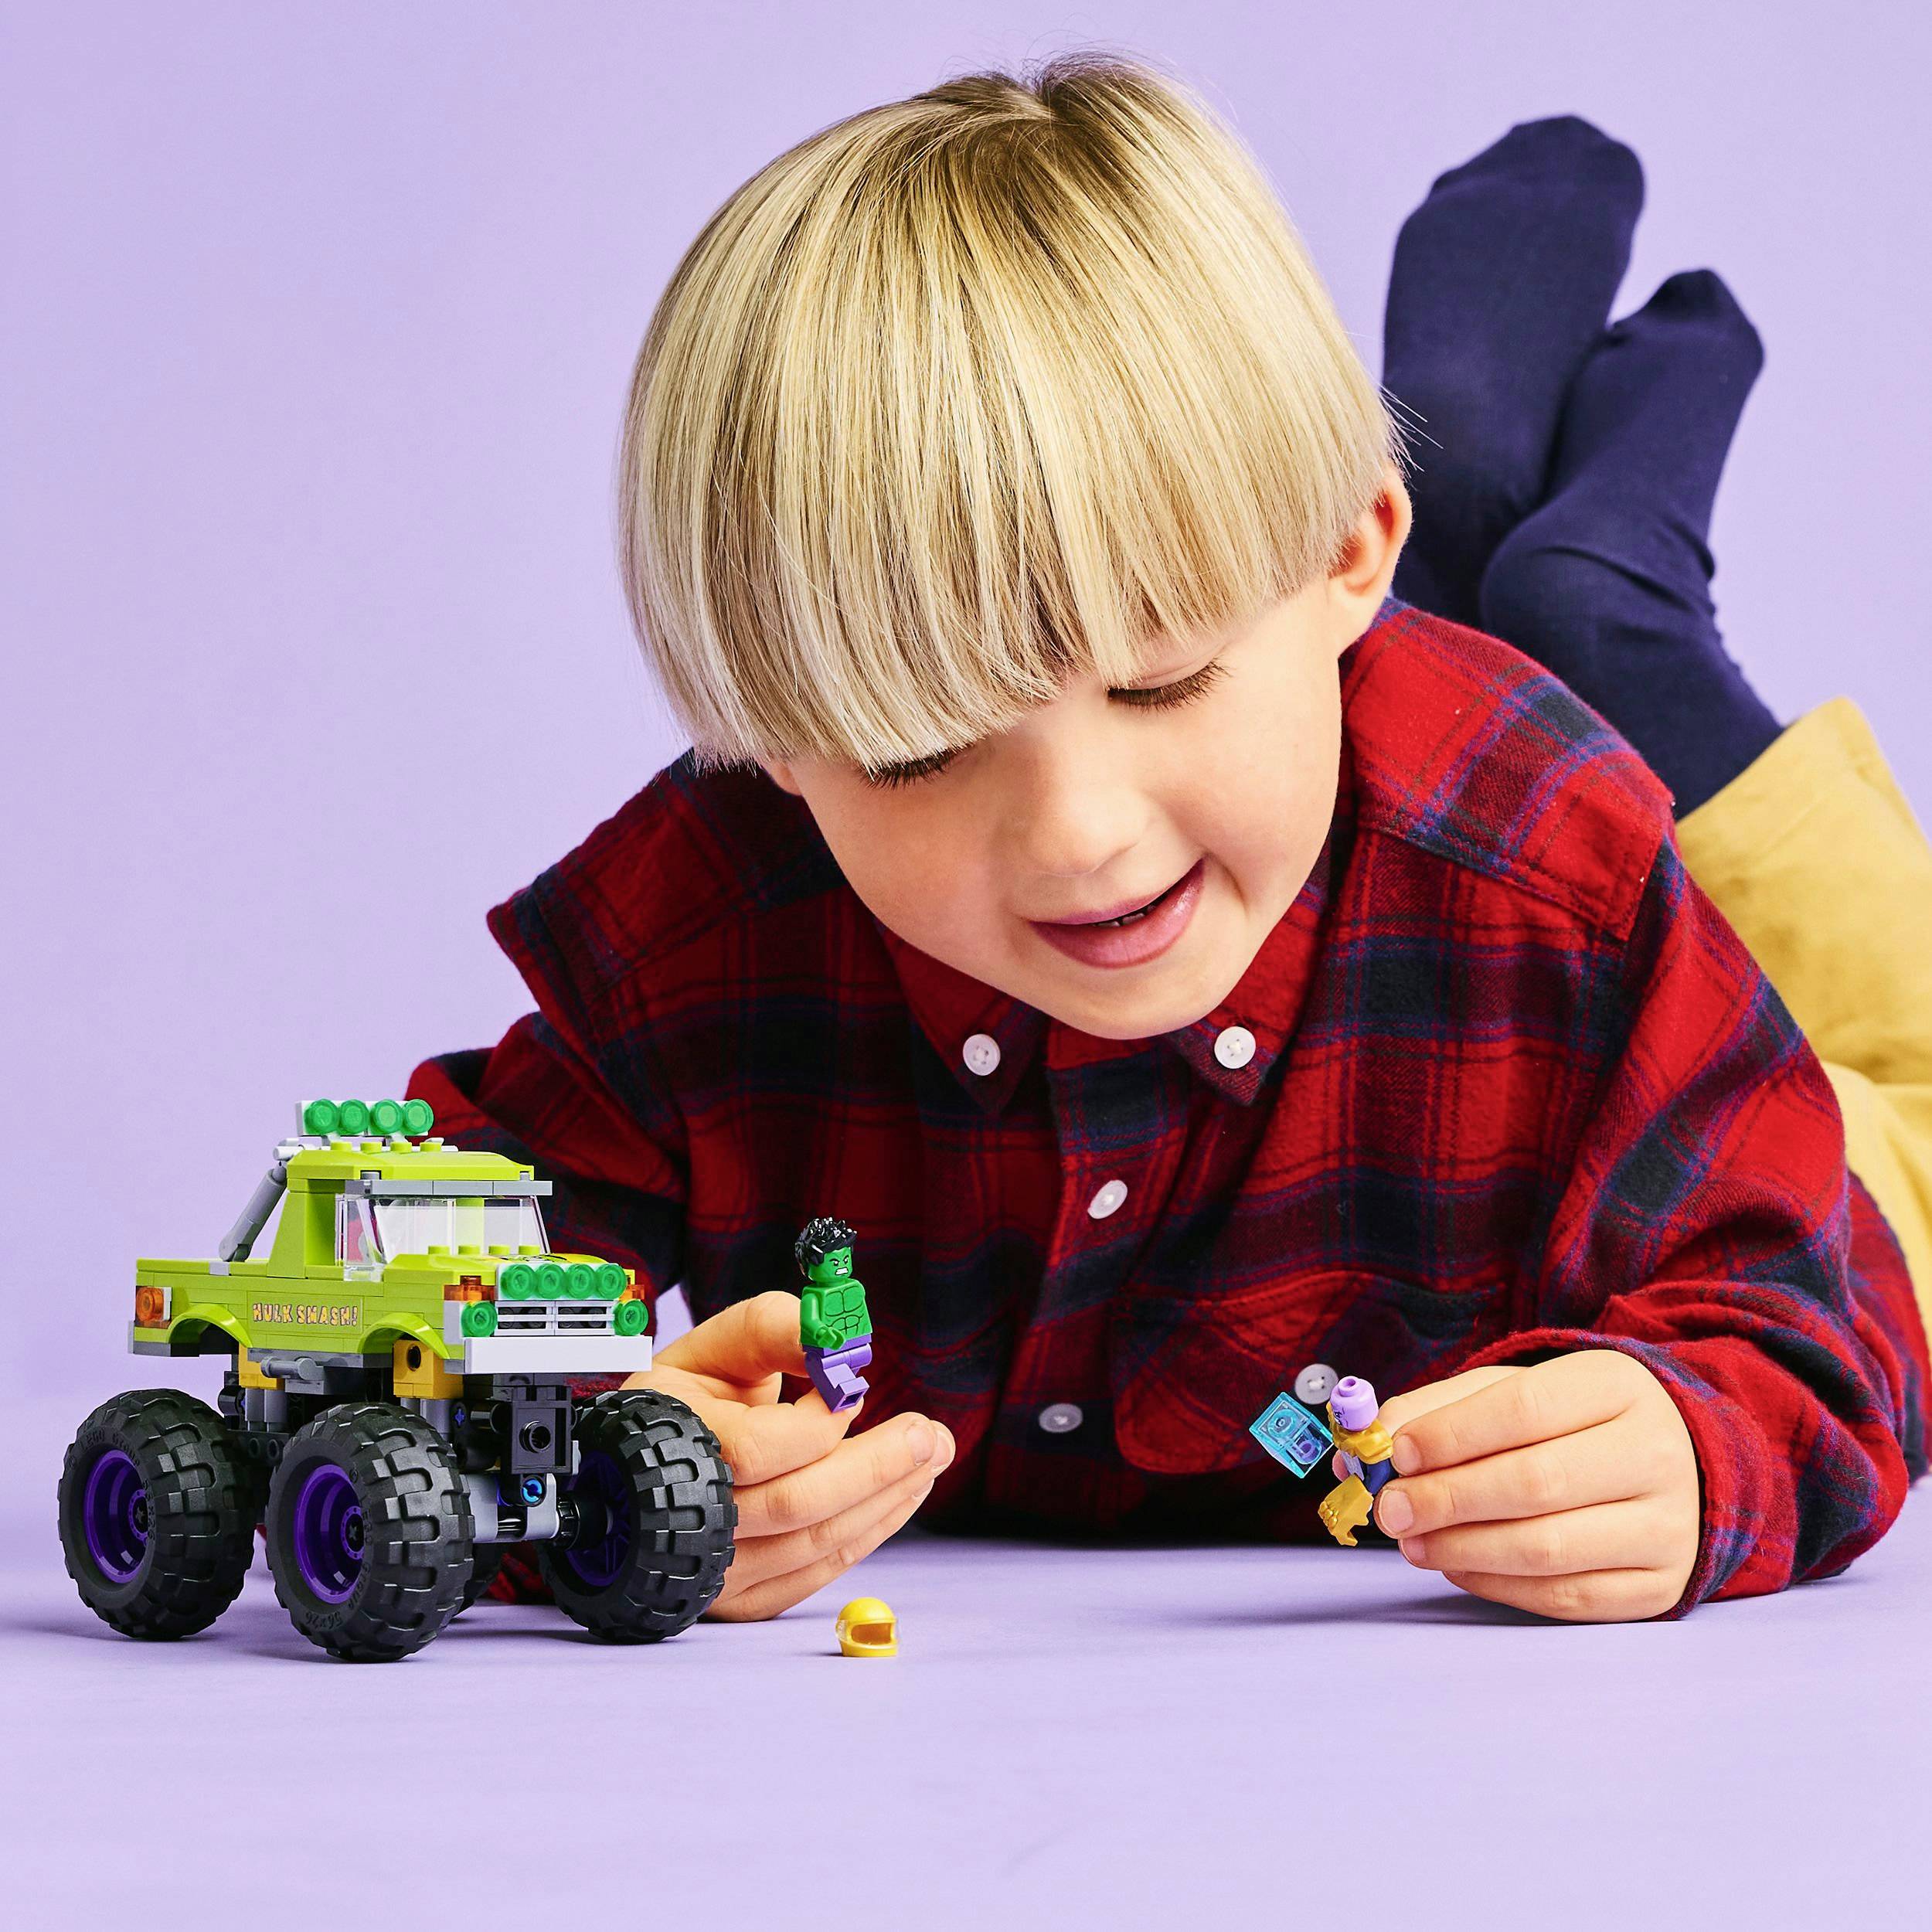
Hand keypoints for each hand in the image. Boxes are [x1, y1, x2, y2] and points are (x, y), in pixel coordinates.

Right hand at [623, 1291, 952, 1620]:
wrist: (645, 1468)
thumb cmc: (690, 1398)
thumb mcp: (716, 1346)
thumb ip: (770, 1329)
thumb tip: (833, 1339)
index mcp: (668, 1444)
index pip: (757, 1447)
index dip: (818, 1420)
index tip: (853, 1387)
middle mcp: (682, 1518)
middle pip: (796, 1504)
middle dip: (878, 1465)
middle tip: (931, 1433)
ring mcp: (709, 1569)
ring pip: (815, 1542)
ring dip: (886, 1498)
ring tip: (931, 1455)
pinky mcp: (740, 1598)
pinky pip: (816, 1573)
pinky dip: (868, 1533)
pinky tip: (900, 1495)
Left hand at [1362, 1351, 1699, 1620]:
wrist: (1678, 1462)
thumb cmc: (1573, 1422)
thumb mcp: (1515, 1390)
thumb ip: (1440, 1410)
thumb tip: (1369, 1443)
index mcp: (1616, 1386)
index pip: (1523, 1409)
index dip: (1451, 1434)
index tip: (1395, 1453)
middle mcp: (1653, 1454)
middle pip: (1535, 1482)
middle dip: (1446, 1499)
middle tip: (1388, 1509)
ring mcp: (1666, 1526)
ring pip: (1548, 1549)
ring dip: (1462, 1549)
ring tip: (1411, 1542)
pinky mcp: (1660, 1585)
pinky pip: (1565, 1597)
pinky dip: (1497, 1585)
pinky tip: (1455, 1565)